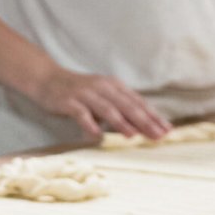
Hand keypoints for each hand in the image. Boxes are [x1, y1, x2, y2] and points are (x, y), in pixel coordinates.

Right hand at [27, 65, 173, 141]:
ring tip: (133, 135)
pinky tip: (97, 135)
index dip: (153, 116)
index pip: (137, 102)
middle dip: (144, 121)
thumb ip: (118, 108)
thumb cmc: (78, 91)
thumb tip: (140, 126)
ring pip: (107, 109)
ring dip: (121, 122)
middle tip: (158, 135)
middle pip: (127, 105)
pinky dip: (90, 124)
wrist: (47, 79)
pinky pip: (81, 114)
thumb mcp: (102, 95)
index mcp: (113, 86)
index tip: (168, 129)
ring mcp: (85, 94)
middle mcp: (102, 88)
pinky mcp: (69, 101)